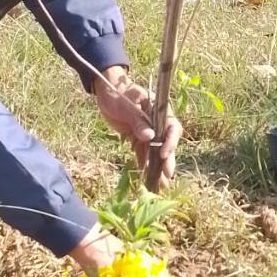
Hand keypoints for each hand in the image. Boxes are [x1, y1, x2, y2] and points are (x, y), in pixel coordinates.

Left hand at [92, 68, 182, 183]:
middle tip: (167, 177)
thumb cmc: (117, 92)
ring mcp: (147, 130)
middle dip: (167, 160)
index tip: (164, 154)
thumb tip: (150, 137)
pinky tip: (145, 177)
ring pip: (154, 151)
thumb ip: (137, 120)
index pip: (171, 127)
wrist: (105, 91)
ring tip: (159, 184)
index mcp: (159, 109)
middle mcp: (156, 122)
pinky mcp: (137, 137)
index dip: (170, 141)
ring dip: (157, 167)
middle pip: (165, 142)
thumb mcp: (126, 104)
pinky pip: (142, 152)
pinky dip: (143, 163)